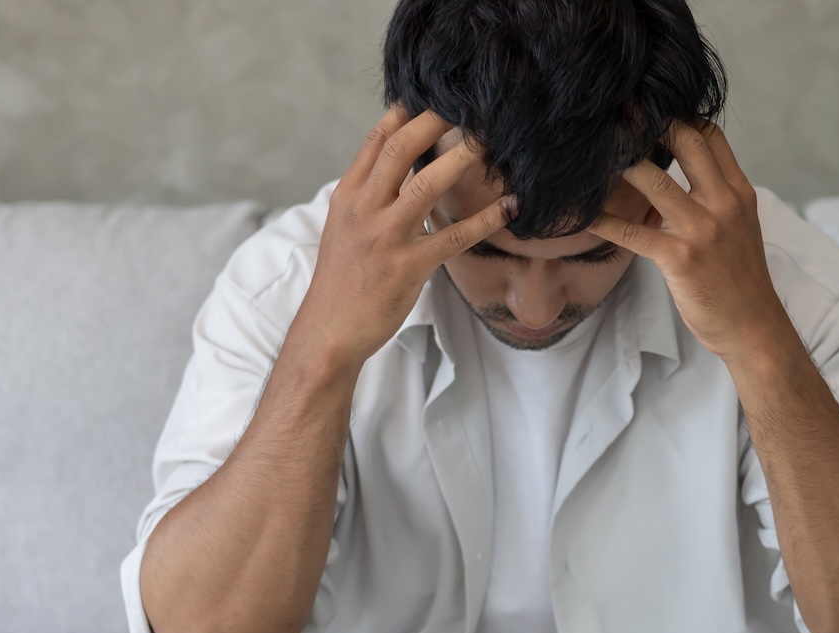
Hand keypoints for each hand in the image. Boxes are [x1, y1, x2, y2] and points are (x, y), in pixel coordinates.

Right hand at [292, 106, 516, 369]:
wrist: (329, 332)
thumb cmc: (342, 284)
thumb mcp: (345, 231)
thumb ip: (370, 199)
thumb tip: (401, 173)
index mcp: (348, 197)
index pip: (375, 143)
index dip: (404, 113)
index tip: (431, 94)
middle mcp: (364, 209)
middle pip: (400, 150)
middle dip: (434, 122)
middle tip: (468, 105)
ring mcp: (385, 237)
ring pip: (426, 184)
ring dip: (461, 159)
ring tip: (490, 142)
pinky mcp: (407, 267)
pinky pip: (453, 237)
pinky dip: (484, 220)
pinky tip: (509, 208)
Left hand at [588, 122, 789, 364]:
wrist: (753, 327)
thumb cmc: (740, 281)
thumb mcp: (738, 230)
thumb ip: (709, 202)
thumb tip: (663, 193)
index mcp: (738, 193)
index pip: (711, 136)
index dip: (680, 115)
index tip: (650, 110)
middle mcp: (723, 203)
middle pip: (687, 141)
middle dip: (650, 121)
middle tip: (617, 111)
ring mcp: (702, 230)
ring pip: (655, 180)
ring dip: (622, 163)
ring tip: (594, 151)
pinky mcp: (679, 258)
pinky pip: (632, 233)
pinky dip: (603, 222)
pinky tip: (581, 217)